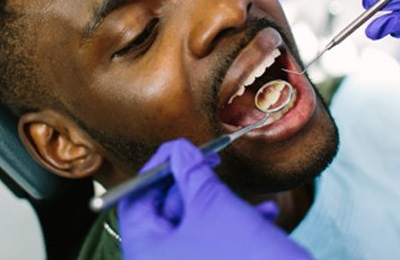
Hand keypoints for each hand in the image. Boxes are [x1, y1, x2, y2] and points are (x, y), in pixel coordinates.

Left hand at [118, 138, 311, 259]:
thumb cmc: (246, 259)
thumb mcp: (213, 205)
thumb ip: (191, 171)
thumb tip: (180, 150)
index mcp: (146, 252)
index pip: (134, 199)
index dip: (156, 168)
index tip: (178, 150)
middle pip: (164, 209)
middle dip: (193, 183)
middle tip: (211, 161)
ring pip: (193, 223)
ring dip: (222, 202)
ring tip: (246, 194)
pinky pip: (212, 240)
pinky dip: (234, 224)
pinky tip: (265, 214)